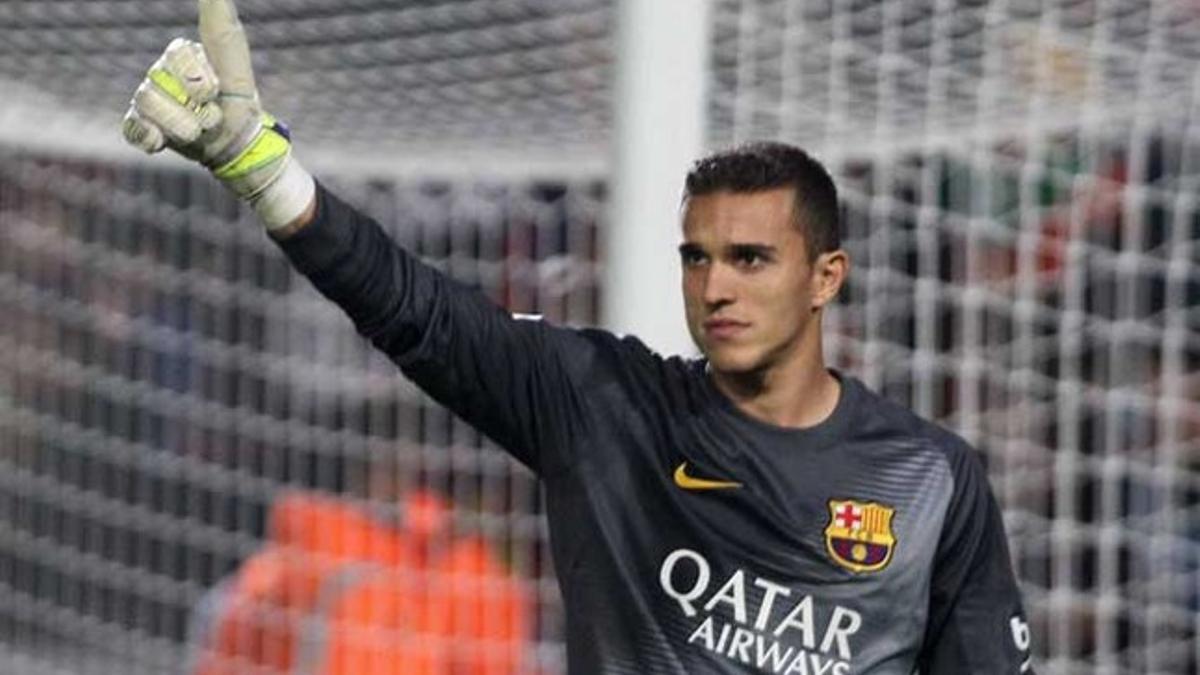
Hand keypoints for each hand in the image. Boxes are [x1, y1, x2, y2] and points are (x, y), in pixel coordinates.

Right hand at [121, 0, 313, 229]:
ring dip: (181, 126)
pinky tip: (163, 142)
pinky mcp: (140, 127)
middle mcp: (159, 74)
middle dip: (193, 109)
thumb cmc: (237, 101)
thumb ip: (221, 26)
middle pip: (157, 86)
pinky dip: (149, 137)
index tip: (215, 92)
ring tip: (199, 131)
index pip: (176, 57)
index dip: (198, 80)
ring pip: (147, 107)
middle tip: (212, 115)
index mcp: (179, 55)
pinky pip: (132, 128)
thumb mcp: (234, 63)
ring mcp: (148, 101)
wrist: (237, 146)